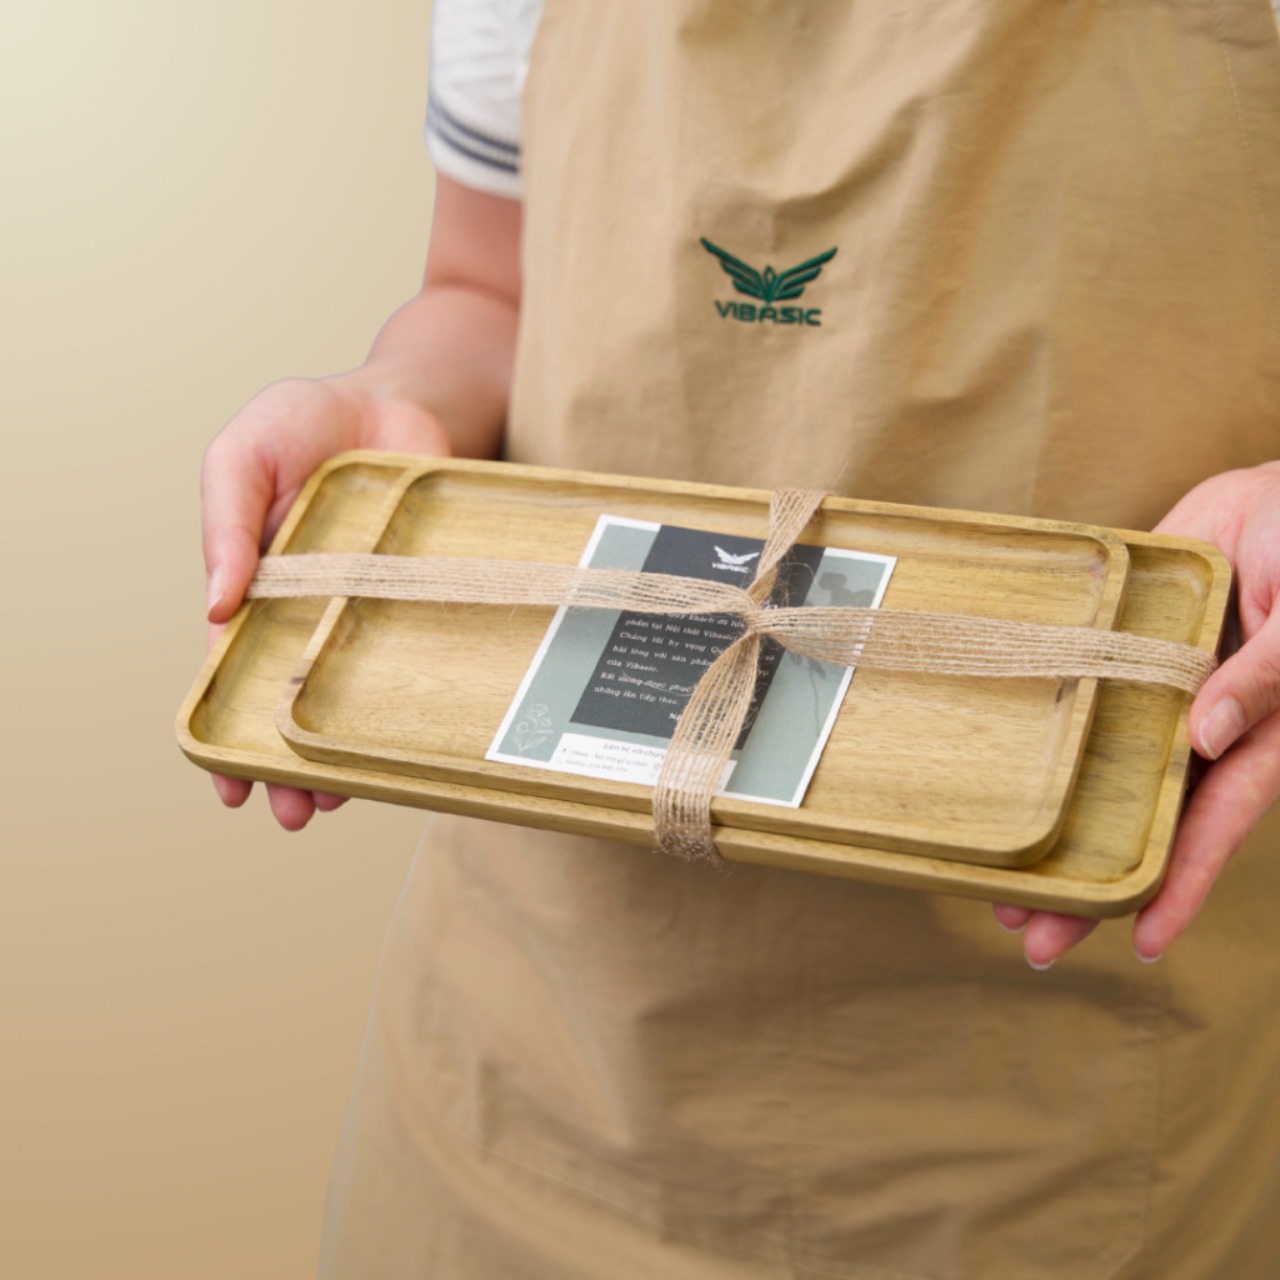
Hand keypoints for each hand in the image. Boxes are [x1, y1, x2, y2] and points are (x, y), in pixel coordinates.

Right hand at [202, 374, 451, 828]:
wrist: (401, 397)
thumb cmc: (308, 421)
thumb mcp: (243, 457)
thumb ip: (225, 525)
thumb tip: (214, 608)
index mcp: (260, 587)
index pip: (235, 674)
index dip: (226, 731)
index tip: (229, 784)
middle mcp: (315, 611)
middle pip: (295, 703)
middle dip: (287, 763)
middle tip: (294, 813)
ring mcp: (371, 610)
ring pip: (354, 695)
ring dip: (344, 749)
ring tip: (339, 797)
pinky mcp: (423, 597)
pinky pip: (414, 656)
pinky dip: (406, 701)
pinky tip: (402, 739)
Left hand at [992, 462, 1279, 966]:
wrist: (1279, 494)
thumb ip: (1269, 675)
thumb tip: (1209, 736)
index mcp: (1254, 735)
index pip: (1213, 827)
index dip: (1179, 887)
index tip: (1140, 943)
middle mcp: (1198, 728)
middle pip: (1144, 821)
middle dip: (1095, 883)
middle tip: (1031, 933)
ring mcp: (1156, 694)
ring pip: (1101, 774)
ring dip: (1058, 826)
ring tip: (1001, 880)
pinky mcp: (1121, 650)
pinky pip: (1080, 694)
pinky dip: (1048, 733)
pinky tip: (1007, 767)